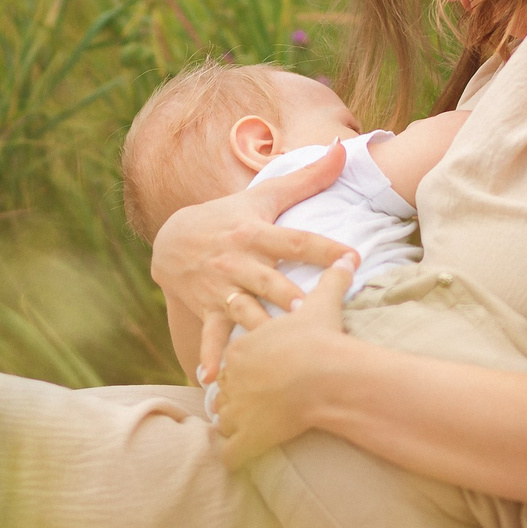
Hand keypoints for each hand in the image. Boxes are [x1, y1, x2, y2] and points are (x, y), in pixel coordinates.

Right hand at [147, 140, 356, 382]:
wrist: (172, 240)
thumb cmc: (229, 217)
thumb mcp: (263, 195)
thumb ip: (307, 177)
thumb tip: (346, 148)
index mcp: (255, 233)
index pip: (294, 240)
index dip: (323, 248)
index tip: (354, 257)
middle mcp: (237, 261)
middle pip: (266, 279)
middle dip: (285, 293)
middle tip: (309, 307)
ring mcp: (220, 287)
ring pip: (241, 309)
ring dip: (255, 327)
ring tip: (273, 345)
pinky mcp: (206, 308)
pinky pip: (209, 334)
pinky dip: (210, 356)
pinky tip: (214, 379)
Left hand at [210, 259, 356, 467]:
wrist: (326, 375)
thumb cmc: (321, 339)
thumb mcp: (323, 303)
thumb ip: (332, 279)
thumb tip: (350, 257)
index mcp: (245, 345)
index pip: (232, 351)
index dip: (242, 357)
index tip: (249, 364)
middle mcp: (233, 376)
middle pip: (225, 385)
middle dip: (233, 391)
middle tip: (243, 398)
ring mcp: (237, 407)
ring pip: (224, 417)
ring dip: (232, 423)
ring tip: (241, 429)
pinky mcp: (246, 436)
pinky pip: (230, 452)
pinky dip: (233, 456)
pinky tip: (238, 458)